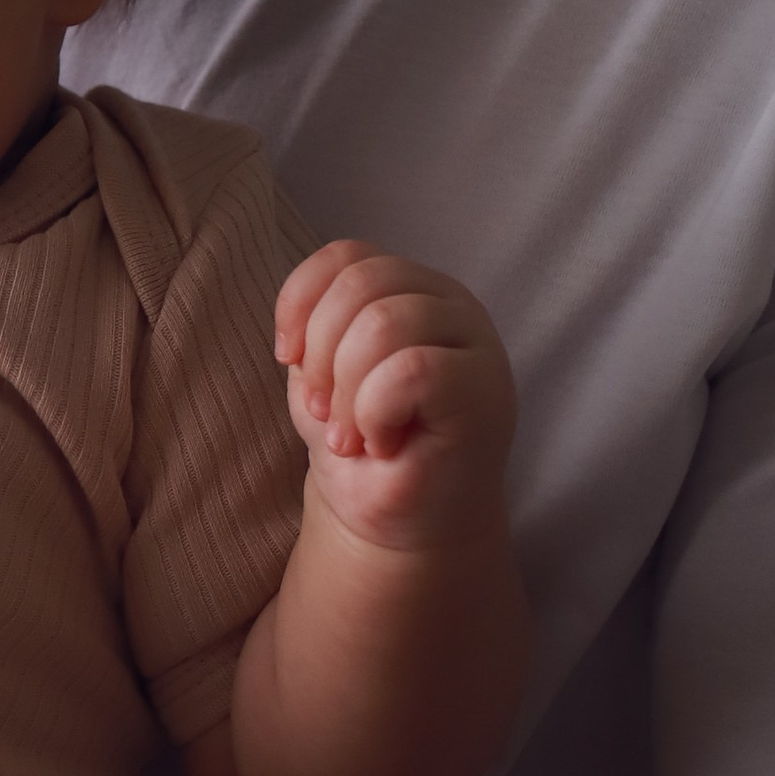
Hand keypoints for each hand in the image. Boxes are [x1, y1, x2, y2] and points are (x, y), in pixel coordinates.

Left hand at [276, 239, 516, 551]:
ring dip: (348, 391)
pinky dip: (375, 411)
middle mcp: (450, 303)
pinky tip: (383, 443)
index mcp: (410, 289)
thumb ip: (318, 325)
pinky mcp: (487, 390)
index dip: (300, 302)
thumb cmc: (360, 442)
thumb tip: (304, 315)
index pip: (347, 256)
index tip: (287, 359)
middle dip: (322, 354)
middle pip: (362, 283)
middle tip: (326, 415)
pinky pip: (413, 368)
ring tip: (352, 436)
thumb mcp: (322, 372)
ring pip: (384, 322)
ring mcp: (476, 343)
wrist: (394, 519)